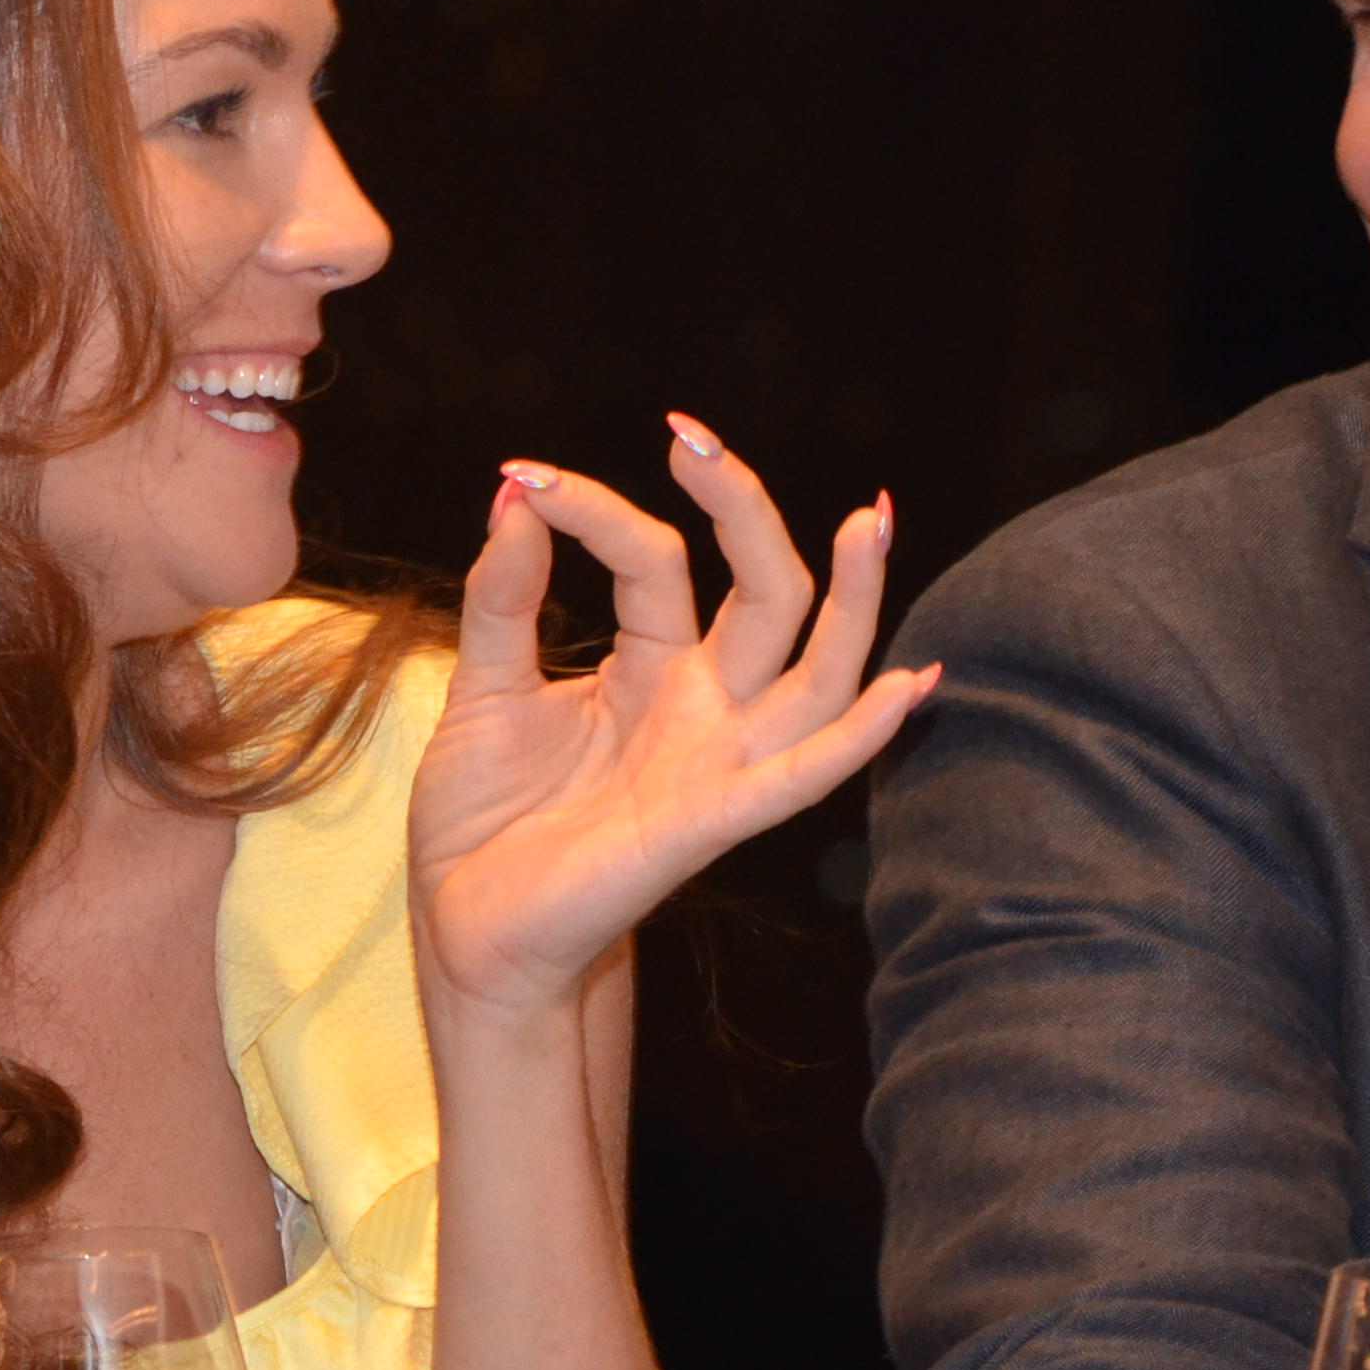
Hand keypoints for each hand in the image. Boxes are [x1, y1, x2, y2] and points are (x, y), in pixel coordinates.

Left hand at [408, 415, 936, 1020]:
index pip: (658, 560)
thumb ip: (503, 598)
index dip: (598, 511)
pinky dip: (858, 735)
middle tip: (695, 440)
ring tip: (870, 519)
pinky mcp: (705, 824)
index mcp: (650, 668)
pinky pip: (799, 777)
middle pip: (767, 596)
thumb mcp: (481, 687)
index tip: (527, 477)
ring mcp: (712, 765)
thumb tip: (515, 496)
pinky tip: (906, 686)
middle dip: (746, 511)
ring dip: (854, 600)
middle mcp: (700, 709)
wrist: (463, 929)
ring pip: (814, 672)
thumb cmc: (484, 822)